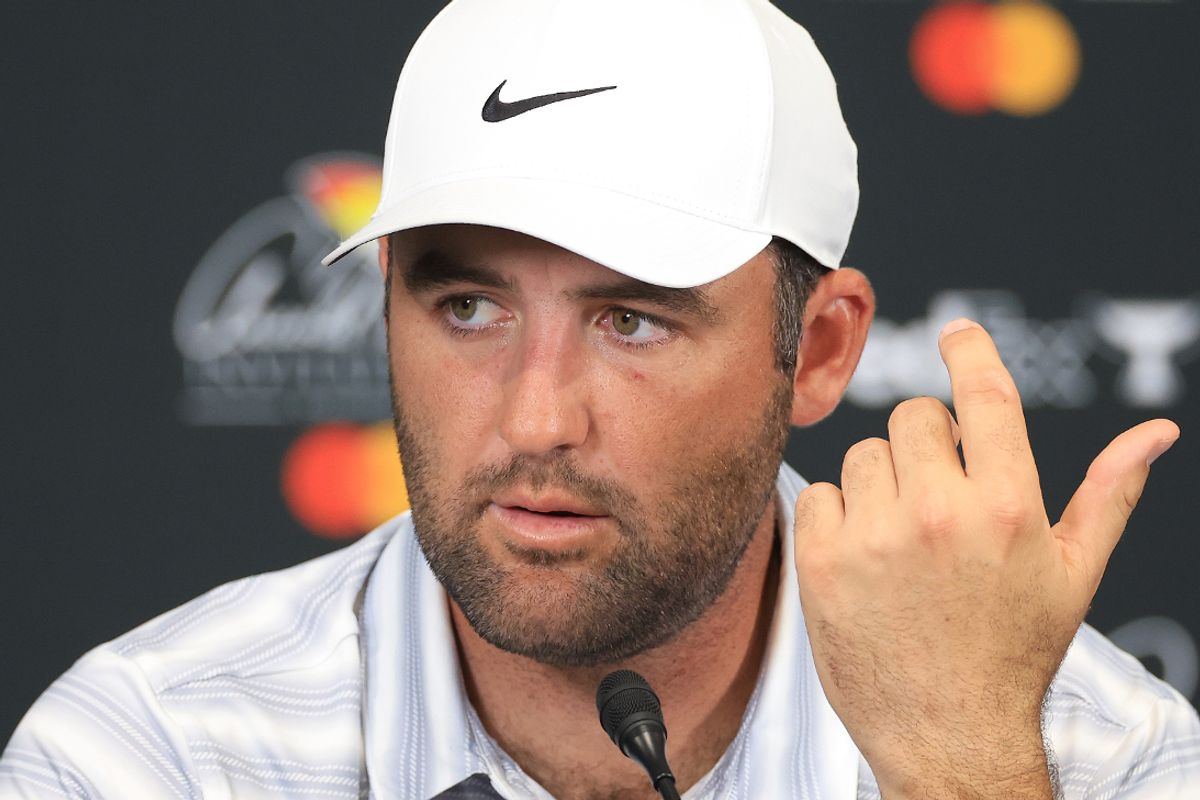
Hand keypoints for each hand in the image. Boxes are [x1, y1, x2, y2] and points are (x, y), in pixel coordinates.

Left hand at [792, 318, 1179, 799]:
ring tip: (905, 539)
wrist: (947, 734)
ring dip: (881, 483)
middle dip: (927, 444)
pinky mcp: (822, 561)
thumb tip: (1155, 432)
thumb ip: (1109, 492)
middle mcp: (939, 512)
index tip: (957, 332)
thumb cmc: (1014, 652)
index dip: (971, 350)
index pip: (986, 396)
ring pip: (863, 455)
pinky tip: (865, 558)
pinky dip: (836, 516)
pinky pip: (818, 493)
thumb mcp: (1074, 573)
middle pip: (913, 417)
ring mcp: (875, 536)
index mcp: (1008, 506)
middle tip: (938, 495)